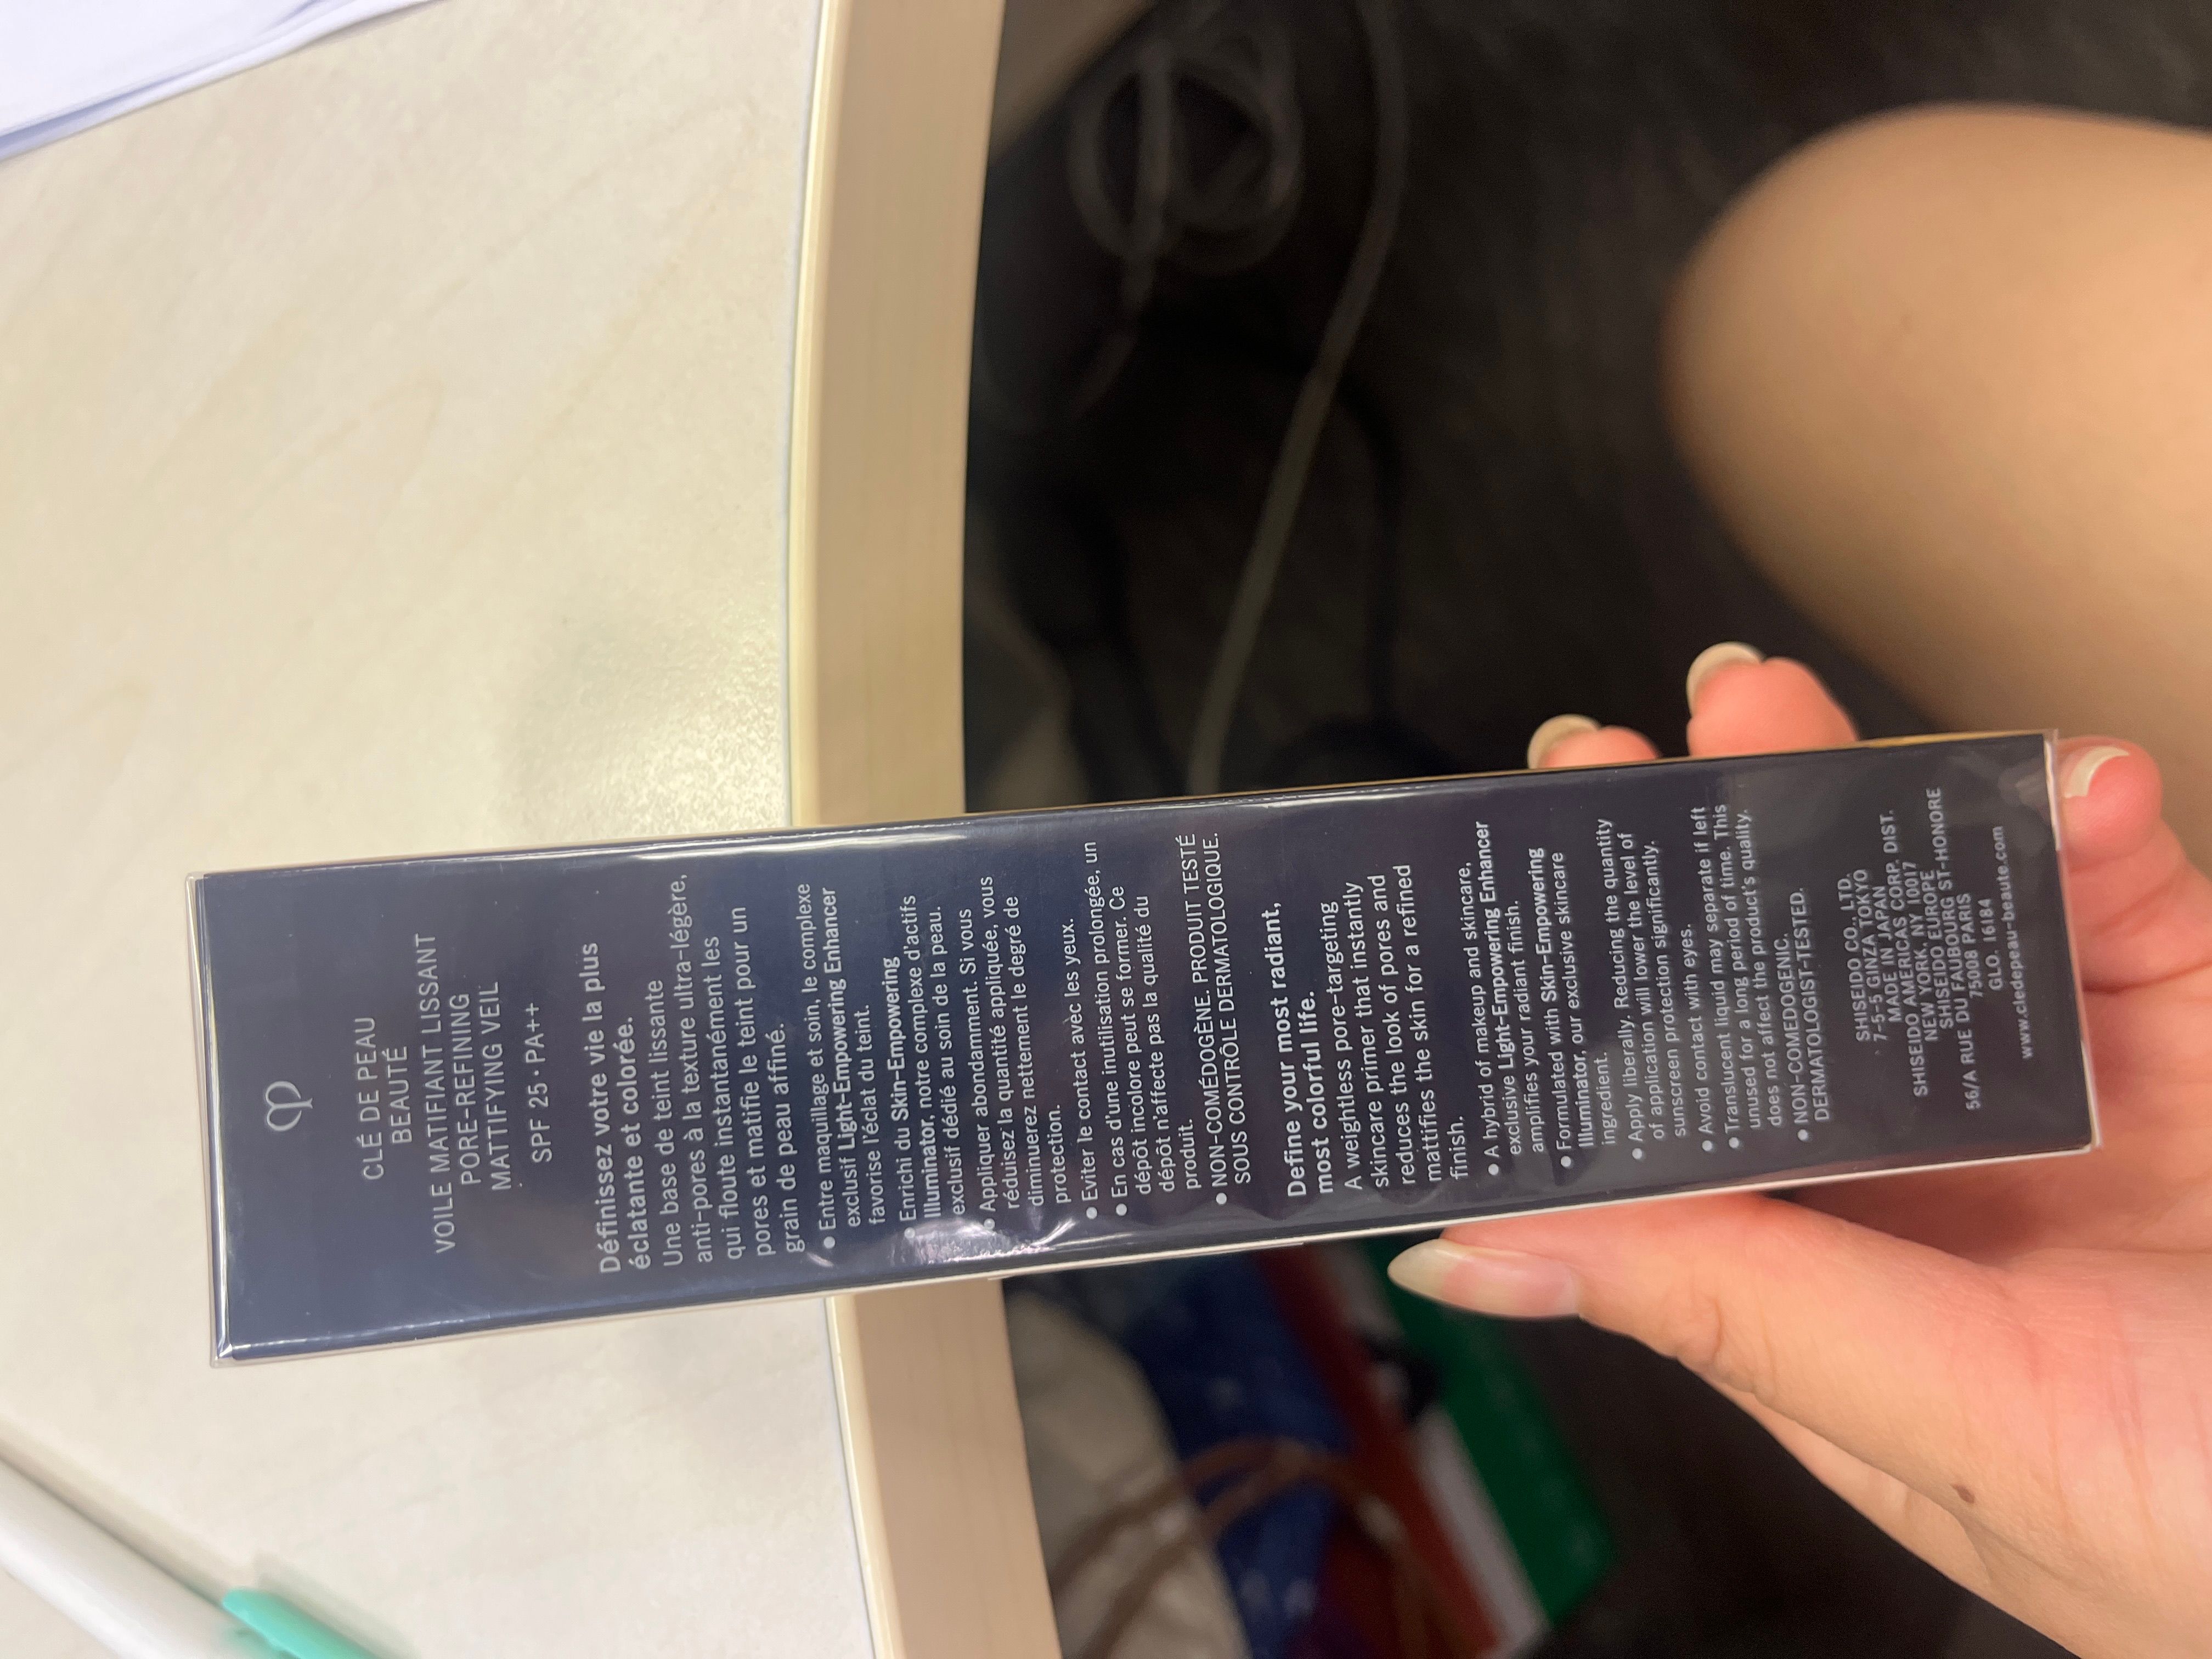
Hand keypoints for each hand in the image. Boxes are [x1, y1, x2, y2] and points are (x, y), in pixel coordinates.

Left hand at [1387, 645, 2211, 1657]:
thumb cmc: (2210, 1529)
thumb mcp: (1958, 1424)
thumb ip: (1731, 1313)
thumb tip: (1469, 1252)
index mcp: (1828, 1285)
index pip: (1669, 1121)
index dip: (1584, 1008)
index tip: (1509, 895)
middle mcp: (1926, 1176)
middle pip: (1777, 987)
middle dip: (1691, 864)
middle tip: (1607, 751)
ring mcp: (2061, 1089)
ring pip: (1924, 909)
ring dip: (1851, 800)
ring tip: (1765, 709)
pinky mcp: (2190, 1020)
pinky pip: (2123, 897)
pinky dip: (2086, 825)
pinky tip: (2061, 783)